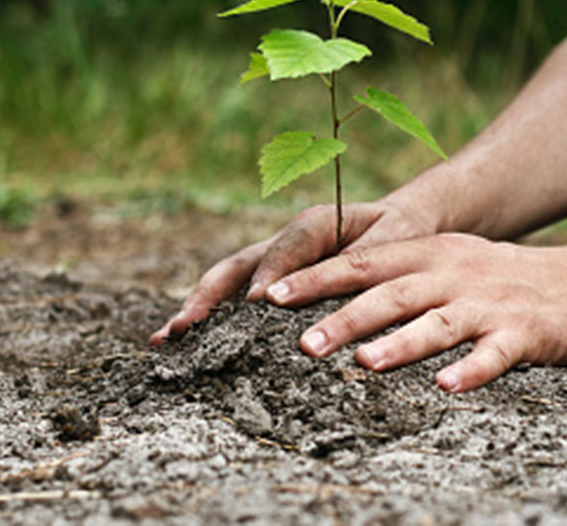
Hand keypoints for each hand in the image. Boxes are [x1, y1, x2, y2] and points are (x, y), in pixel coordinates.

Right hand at [149, 199, 435, 344]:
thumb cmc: (401, 233)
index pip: (287, 248)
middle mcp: (284, 241)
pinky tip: (185, 343)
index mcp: (315, 224)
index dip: (270, 273)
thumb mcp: (394, 240)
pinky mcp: (270, 281)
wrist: (400, 224)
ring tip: (166, 339)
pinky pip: (235, 296)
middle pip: (237, 266)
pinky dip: (210, 318)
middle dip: (208, 296)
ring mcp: (272, 261)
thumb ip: (364, 259)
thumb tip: (335, 288)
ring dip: (197, 308)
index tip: (257, 304)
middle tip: (183, 327)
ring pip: (227, 282)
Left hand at [263, 233, 566, 391]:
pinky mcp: (523, 334)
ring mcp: (487, 304)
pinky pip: (493, 354)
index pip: (362, 263)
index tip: (271, 295)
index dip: (316, 278)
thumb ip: (392, 273)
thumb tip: (323, 291)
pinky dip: (470, 370)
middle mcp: (452, 274)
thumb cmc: (495, 277)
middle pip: (391, 294)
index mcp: (428, 254)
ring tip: (364, 364)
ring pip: (437, 323)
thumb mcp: (443, 260)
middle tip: (303, 343)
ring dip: (400, 344)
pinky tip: (446, 387)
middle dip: (345, 318)